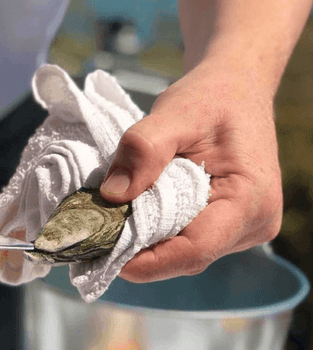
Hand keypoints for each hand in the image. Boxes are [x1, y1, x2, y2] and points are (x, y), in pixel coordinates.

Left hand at [100, 61, 282, 282]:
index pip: (195, 250)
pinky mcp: (228, 223)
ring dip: (146, 239)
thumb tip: (111, 195)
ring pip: (185, 249)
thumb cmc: (212, 97)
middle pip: (187, 254)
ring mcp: (243, 227)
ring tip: (111, 220)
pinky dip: (157, 229)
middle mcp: (253, 223)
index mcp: (250, 200)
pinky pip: (188, 236)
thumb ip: (144, 150)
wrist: (236, 87)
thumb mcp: (175, 113)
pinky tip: (133, 213)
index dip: (147, 261)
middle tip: (96, 233)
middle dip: (139, 250)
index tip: (104, 252)